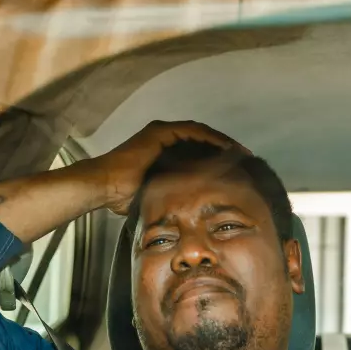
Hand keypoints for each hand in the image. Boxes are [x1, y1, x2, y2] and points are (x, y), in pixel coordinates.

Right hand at [93, 120, 247, 214]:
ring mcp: (162, 134)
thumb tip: (186, 217)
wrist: (104, 187)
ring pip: (201, 135)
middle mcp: (164, 140)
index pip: (198, 154)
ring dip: (223, 143)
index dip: (218, 162)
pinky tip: (227, 149)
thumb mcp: (156, 197)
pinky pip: (194, 132)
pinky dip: (212, 139)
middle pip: (203, 142)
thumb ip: (171, 197)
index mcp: (164, 154)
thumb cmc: (124, 198)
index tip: (236, 173)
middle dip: (225, 151)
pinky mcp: (161, 132)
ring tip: (242, 154)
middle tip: (246, 161)